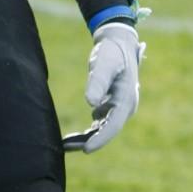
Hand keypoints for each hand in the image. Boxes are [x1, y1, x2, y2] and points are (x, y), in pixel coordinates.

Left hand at [78, 22, 143, 152]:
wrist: (118, 42)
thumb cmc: (111, 51)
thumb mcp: (104, 63)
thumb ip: (98, 81)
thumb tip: (90, 103)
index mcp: (126, 99)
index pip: (113, 125)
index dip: (100, 139)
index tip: (86, 150)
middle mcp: (125, 107)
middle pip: (107, 130)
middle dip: (89, 141)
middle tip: (66, 147)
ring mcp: (120, 107)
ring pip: (103, 128)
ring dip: (87, 137)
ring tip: (65, 144)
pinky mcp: (112, 105)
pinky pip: (101, 122)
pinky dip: (89, 129)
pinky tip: (74, 135)